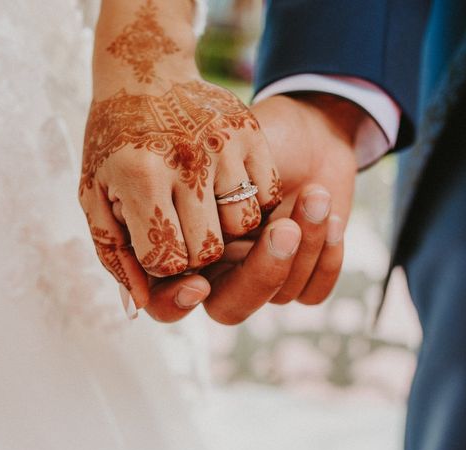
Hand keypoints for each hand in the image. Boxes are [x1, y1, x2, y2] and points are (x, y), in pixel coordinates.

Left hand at [78, 0, 280, 308]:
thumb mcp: (96, 198)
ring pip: (245, 228)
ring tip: (203, 207)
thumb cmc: (114, 144)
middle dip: (194, 253)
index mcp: (140, 177)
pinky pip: (265, 196)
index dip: (162, 264)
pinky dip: (250, 203)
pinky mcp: (251, 132)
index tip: (155, 243)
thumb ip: (118, 256)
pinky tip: (224, 187)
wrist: (145, 74)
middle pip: (209, 251)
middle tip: (180, 228)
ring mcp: (224, 144)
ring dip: (225, 230)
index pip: (167, 262)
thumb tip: (146, 305)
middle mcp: (186, 160)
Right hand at [144, 93, 362, 323]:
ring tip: (316, 194)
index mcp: (185, 248)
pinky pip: (313, 293)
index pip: (168, 303)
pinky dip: (328, 260)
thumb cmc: (234, 131)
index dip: (177, 302)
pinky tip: (331, 217)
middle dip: (261, 273)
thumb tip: (134, 254)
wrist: (301, 124)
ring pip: (280, 295)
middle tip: (284, 230)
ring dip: (306, 246)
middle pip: (230, 308)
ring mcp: (262, 271)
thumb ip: (162, 200)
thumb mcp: (196, 151)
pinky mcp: (303, 270)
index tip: (197, 283)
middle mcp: (221, 269)